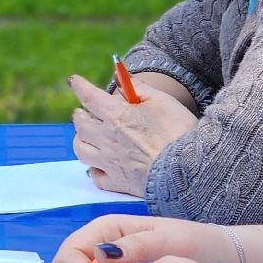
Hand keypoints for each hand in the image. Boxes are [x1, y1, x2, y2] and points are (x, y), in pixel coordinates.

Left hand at [68, 73, 197, 196]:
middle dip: (79, 116)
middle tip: (82, 113)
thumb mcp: (162, 100)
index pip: (89, 96)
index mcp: (116, 116)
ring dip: (80, 140)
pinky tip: (97, 166)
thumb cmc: (178, 131)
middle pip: (80, 125)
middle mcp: (107, 138)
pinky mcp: (118, 182)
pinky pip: (95, 176)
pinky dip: (93, 170)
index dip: (79, 86)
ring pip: (81, 150)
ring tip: (85, 137)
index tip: (74, 81)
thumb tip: (122, 80)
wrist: (188, 169)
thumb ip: (138, 88)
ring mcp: (110, 162)